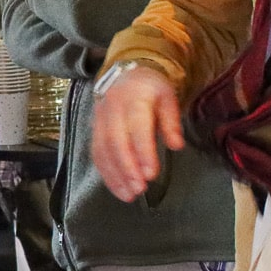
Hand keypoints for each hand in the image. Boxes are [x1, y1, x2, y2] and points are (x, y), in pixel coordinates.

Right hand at [92, 64, 181, 201]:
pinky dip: (106, 173)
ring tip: (129, 195)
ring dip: (115, 175)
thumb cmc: (150, 88)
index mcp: (133, 98)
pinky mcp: (94, 130)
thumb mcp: (167, 97)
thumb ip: (171, 122)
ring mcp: (100, 120)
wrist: (126, 76)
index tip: (151, 174)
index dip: (143, 152)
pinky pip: (96, 154)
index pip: (137, 127)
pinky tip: (118, 188)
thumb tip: (176, 145)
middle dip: (126, 168)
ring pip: (102, 150)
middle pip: (115, 142)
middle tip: (139, 188)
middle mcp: (112, 109)